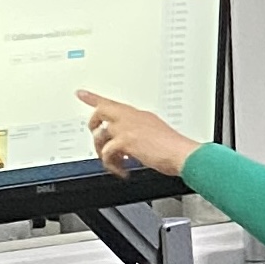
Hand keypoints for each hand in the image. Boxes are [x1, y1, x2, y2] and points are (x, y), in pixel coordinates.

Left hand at [78, 90, 201, 178]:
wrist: (182, 154)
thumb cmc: (175, 148)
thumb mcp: (157, 134)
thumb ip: (140, 134)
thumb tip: (129, 145)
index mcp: (139, 115)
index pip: (113, 103)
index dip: (94, 97)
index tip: (81, 93)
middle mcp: (131, 118)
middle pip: (100, 112)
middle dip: (93, 124)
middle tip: (94, 133)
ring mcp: (127, 128)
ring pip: (101, 136)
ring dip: (104, 152)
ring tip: (115, 162)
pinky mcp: (125, 141)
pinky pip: (107, 154)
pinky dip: (112, 165)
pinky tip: (122, 170)